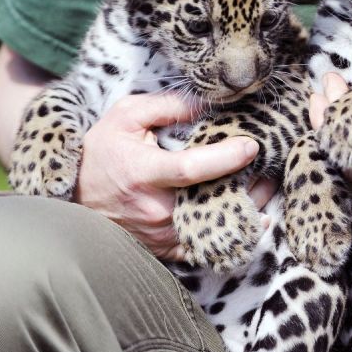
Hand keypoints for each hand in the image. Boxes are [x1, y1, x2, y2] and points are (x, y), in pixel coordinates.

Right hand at [75, 93, 275, 260]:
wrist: (77, 196)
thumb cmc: (103, 152)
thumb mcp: (125, 117)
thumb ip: (167, 105)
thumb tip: (207, 101)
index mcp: (144, 173)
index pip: (191, 169)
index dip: (225, 158)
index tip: (252, 146)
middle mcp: (155, 208)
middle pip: (213, 198)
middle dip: (250, 183)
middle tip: (273, 164)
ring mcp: (162, 234)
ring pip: (216, 222)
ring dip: (248, 205)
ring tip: (270, 183)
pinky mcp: (167, 249)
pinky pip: (209, 244)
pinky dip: (235, 230)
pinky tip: (256, 215)